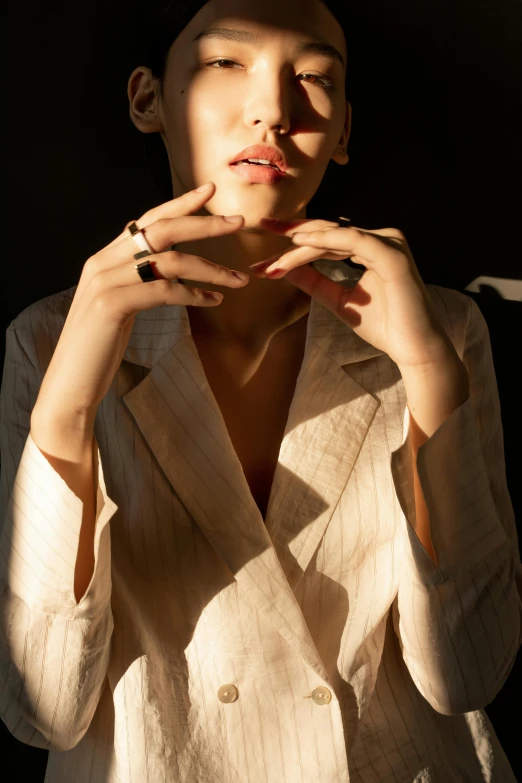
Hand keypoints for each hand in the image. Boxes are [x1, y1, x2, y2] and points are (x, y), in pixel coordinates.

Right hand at [32, 182, 247, 421]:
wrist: (70, 385)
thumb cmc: (99, 350)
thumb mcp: (118, 306)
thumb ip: (137, 282)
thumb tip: (170, 269)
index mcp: (104, 259)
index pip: (146, 221)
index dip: (179, 204)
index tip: (210, 192)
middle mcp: (102, 263)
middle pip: (161, 230)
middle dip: (204, 223)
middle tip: (239, 222)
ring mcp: (105, 282)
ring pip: (170, 260)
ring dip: (211, 269)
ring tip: (239, 280)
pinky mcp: (111, 305)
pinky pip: (164, 290)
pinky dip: (194, 294)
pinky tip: (213, 301)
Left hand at [251, 218, 455, 369]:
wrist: (413, 348)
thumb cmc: (384, 326)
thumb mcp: (339, 301)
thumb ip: (315, 282)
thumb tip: (284, 269)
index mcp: (372, 246)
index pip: (328, 237)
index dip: (295, 239)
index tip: (266, 243)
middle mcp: (382, 238)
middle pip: (329, 232)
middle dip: (293, 233)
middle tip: (262, 227)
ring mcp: (389, 243)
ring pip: (336, 236)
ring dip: (302, 245)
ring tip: (275, 252)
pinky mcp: (392, 254)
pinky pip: (352, 241)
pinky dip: (325, 240)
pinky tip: (299, 242)